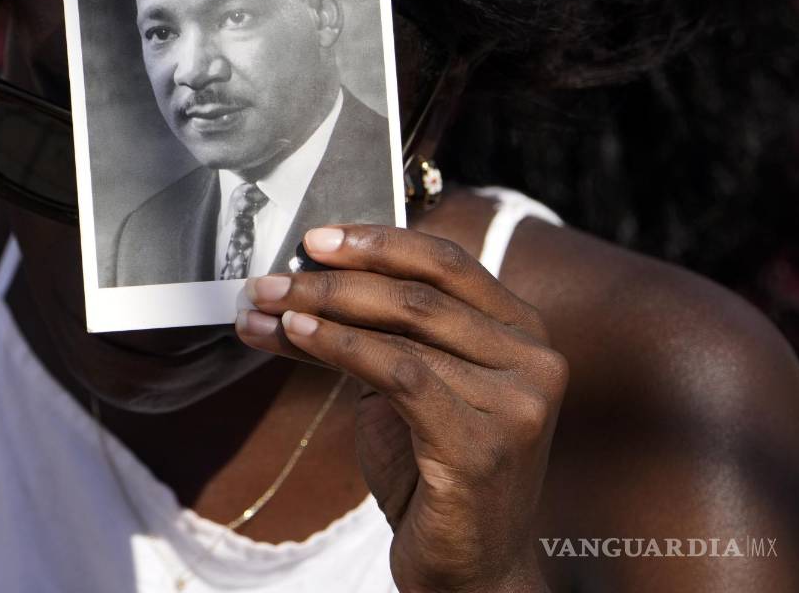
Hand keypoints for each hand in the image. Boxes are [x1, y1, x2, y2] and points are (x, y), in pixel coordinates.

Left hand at [235, 225, 564, 591]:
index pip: (446, 261)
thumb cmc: (435, 473)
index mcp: (523, 331)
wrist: (469, 567)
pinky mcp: (483, 444)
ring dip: (320, 310)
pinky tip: (297, 335)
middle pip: (419, 291)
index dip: (377, 242)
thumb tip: (298, 285)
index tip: (316, 239)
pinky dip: (339, 346)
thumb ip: (376, 332)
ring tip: (264, 308)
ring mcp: (518, 403)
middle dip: (333, 278)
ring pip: (404, 326)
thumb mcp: (407, 387)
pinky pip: (398, 372)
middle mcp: (534, 359)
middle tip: (269, 279)